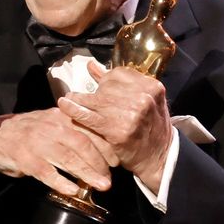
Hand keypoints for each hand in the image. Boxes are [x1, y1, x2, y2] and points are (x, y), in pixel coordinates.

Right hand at [0, 107, 116, 196]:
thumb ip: (76, 130)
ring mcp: (39, 144)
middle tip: (110, 177)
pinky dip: (62, 182)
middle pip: (83, 144)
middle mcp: (52, 127)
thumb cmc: (32, 132)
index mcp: (62, 116)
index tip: (117, 160)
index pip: (90, 129)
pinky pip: (48, 173)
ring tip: (102, 185)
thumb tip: (105, 147)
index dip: (106, 145)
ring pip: (68, 159)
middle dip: (100, 162)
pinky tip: (74, 191)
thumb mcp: (54, 122)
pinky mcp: (27, 160)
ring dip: (88, 174)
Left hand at [58, 61, 171, 192]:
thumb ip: (118, 83)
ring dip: (79, 100)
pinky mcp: (118, 130)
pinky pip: (91, 116)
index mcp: (151, 86)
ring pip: (97, 100)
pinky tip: (64, 106)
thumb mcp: (144, 101)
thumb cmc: (150, 128)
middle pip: (106, 87)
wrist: (158, 157)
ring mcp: (131, 113)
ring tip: (67, 99)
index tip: (99, 87)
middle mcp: (143, 97)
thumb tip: (92, 66)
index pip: (119, 74)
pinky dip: (75, 110)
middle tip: (80, 97)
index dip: (105, 81)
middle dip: (94, 93)